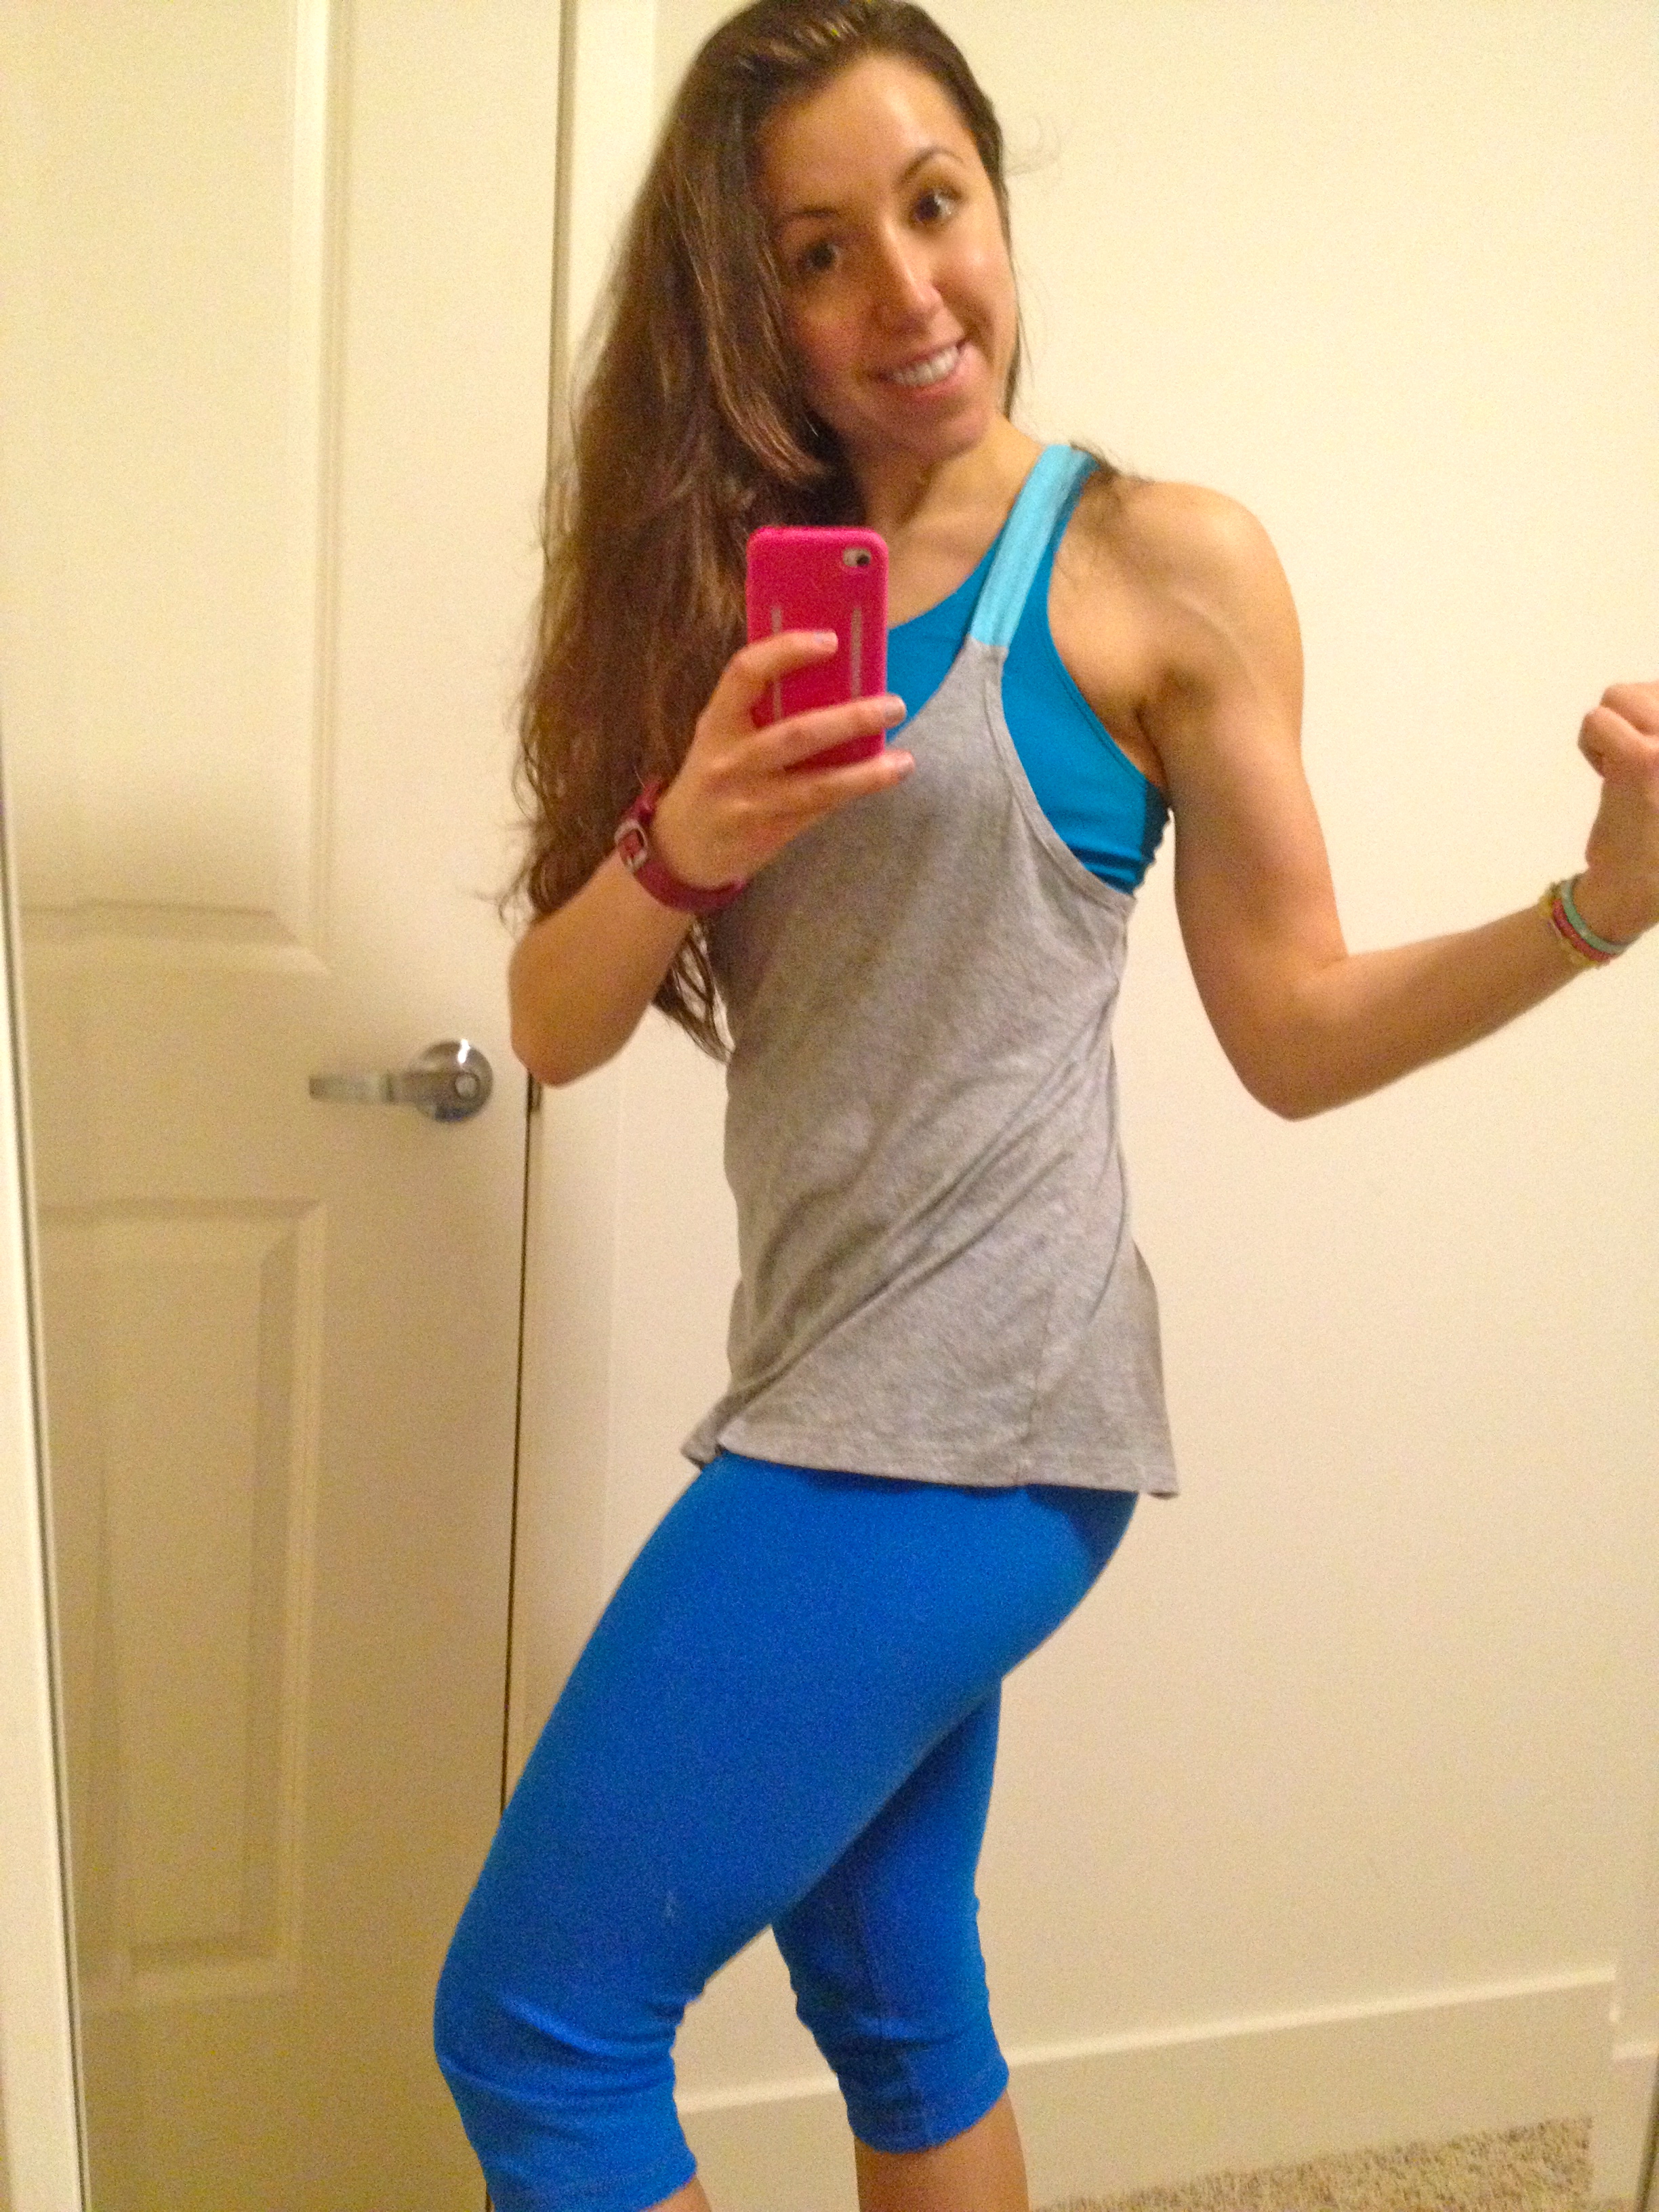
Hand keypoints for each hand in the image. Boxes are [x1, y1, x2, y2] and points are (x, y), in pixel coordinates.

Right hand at [648, 630, 910, 888]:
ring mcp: (750, 799)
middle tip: (894, 704)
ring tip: (904, 760)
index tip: (830, 641)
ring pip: (818, 784)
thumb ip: (759, 710)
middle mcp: (731, 760)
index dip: (786, 651)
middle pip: (797, 733)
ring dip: (866, 772)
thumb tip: (831, 676)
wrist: (682, 847)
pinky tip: (883, 778)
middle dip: (852, 718)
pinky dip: (853, 792)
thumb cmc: (714, 777)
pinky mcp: (769, 831)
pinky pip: (819, 809)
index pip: (744, 673)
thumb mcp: (720, 736)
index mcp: (717, 722)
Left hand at [1573, 682, 1658, 946]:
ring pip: (1622, 695)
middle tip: (1638, 762)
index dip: (1653, 710)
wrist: (1638, 889)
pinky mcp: (1643, 759)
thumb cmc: (1656, 842)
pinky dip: (1592, 744)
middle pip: (1654, 686)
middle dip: (1635, 717)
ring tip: (1628, 768)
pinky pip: (1597, 720)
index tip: (1646, 750)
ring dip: (1613, 729)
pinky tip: (1608, 775)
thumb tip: (1651, 695)